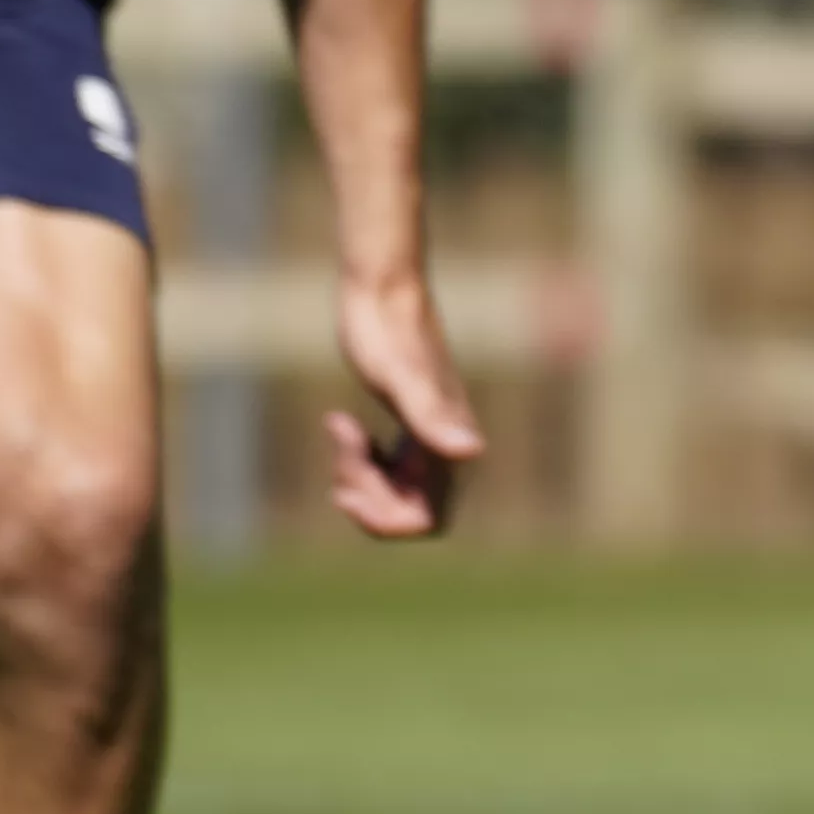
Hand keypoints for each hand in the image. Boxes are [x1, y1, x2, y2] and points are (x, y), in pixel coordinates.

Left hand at [324, 256, 478, 540]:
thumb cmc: (388, 334)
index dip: (386, 522)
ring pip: (396, 489)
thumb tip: (472, 452)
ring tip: (341, 433)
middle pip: (408, 510)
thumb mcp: (401, 380)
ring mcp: (426, 434)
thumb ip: (434, 419)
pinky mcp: (408, 420)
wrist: (384, 292)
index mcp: (446, 444)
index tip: (350, 496)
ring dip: (359, 476)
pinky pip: (389, 466)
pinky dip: (360, 458)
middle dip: (366, 497)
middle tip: (341, 456)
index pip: (427, 521)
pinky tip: (343, 425)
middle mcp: (442, 445)